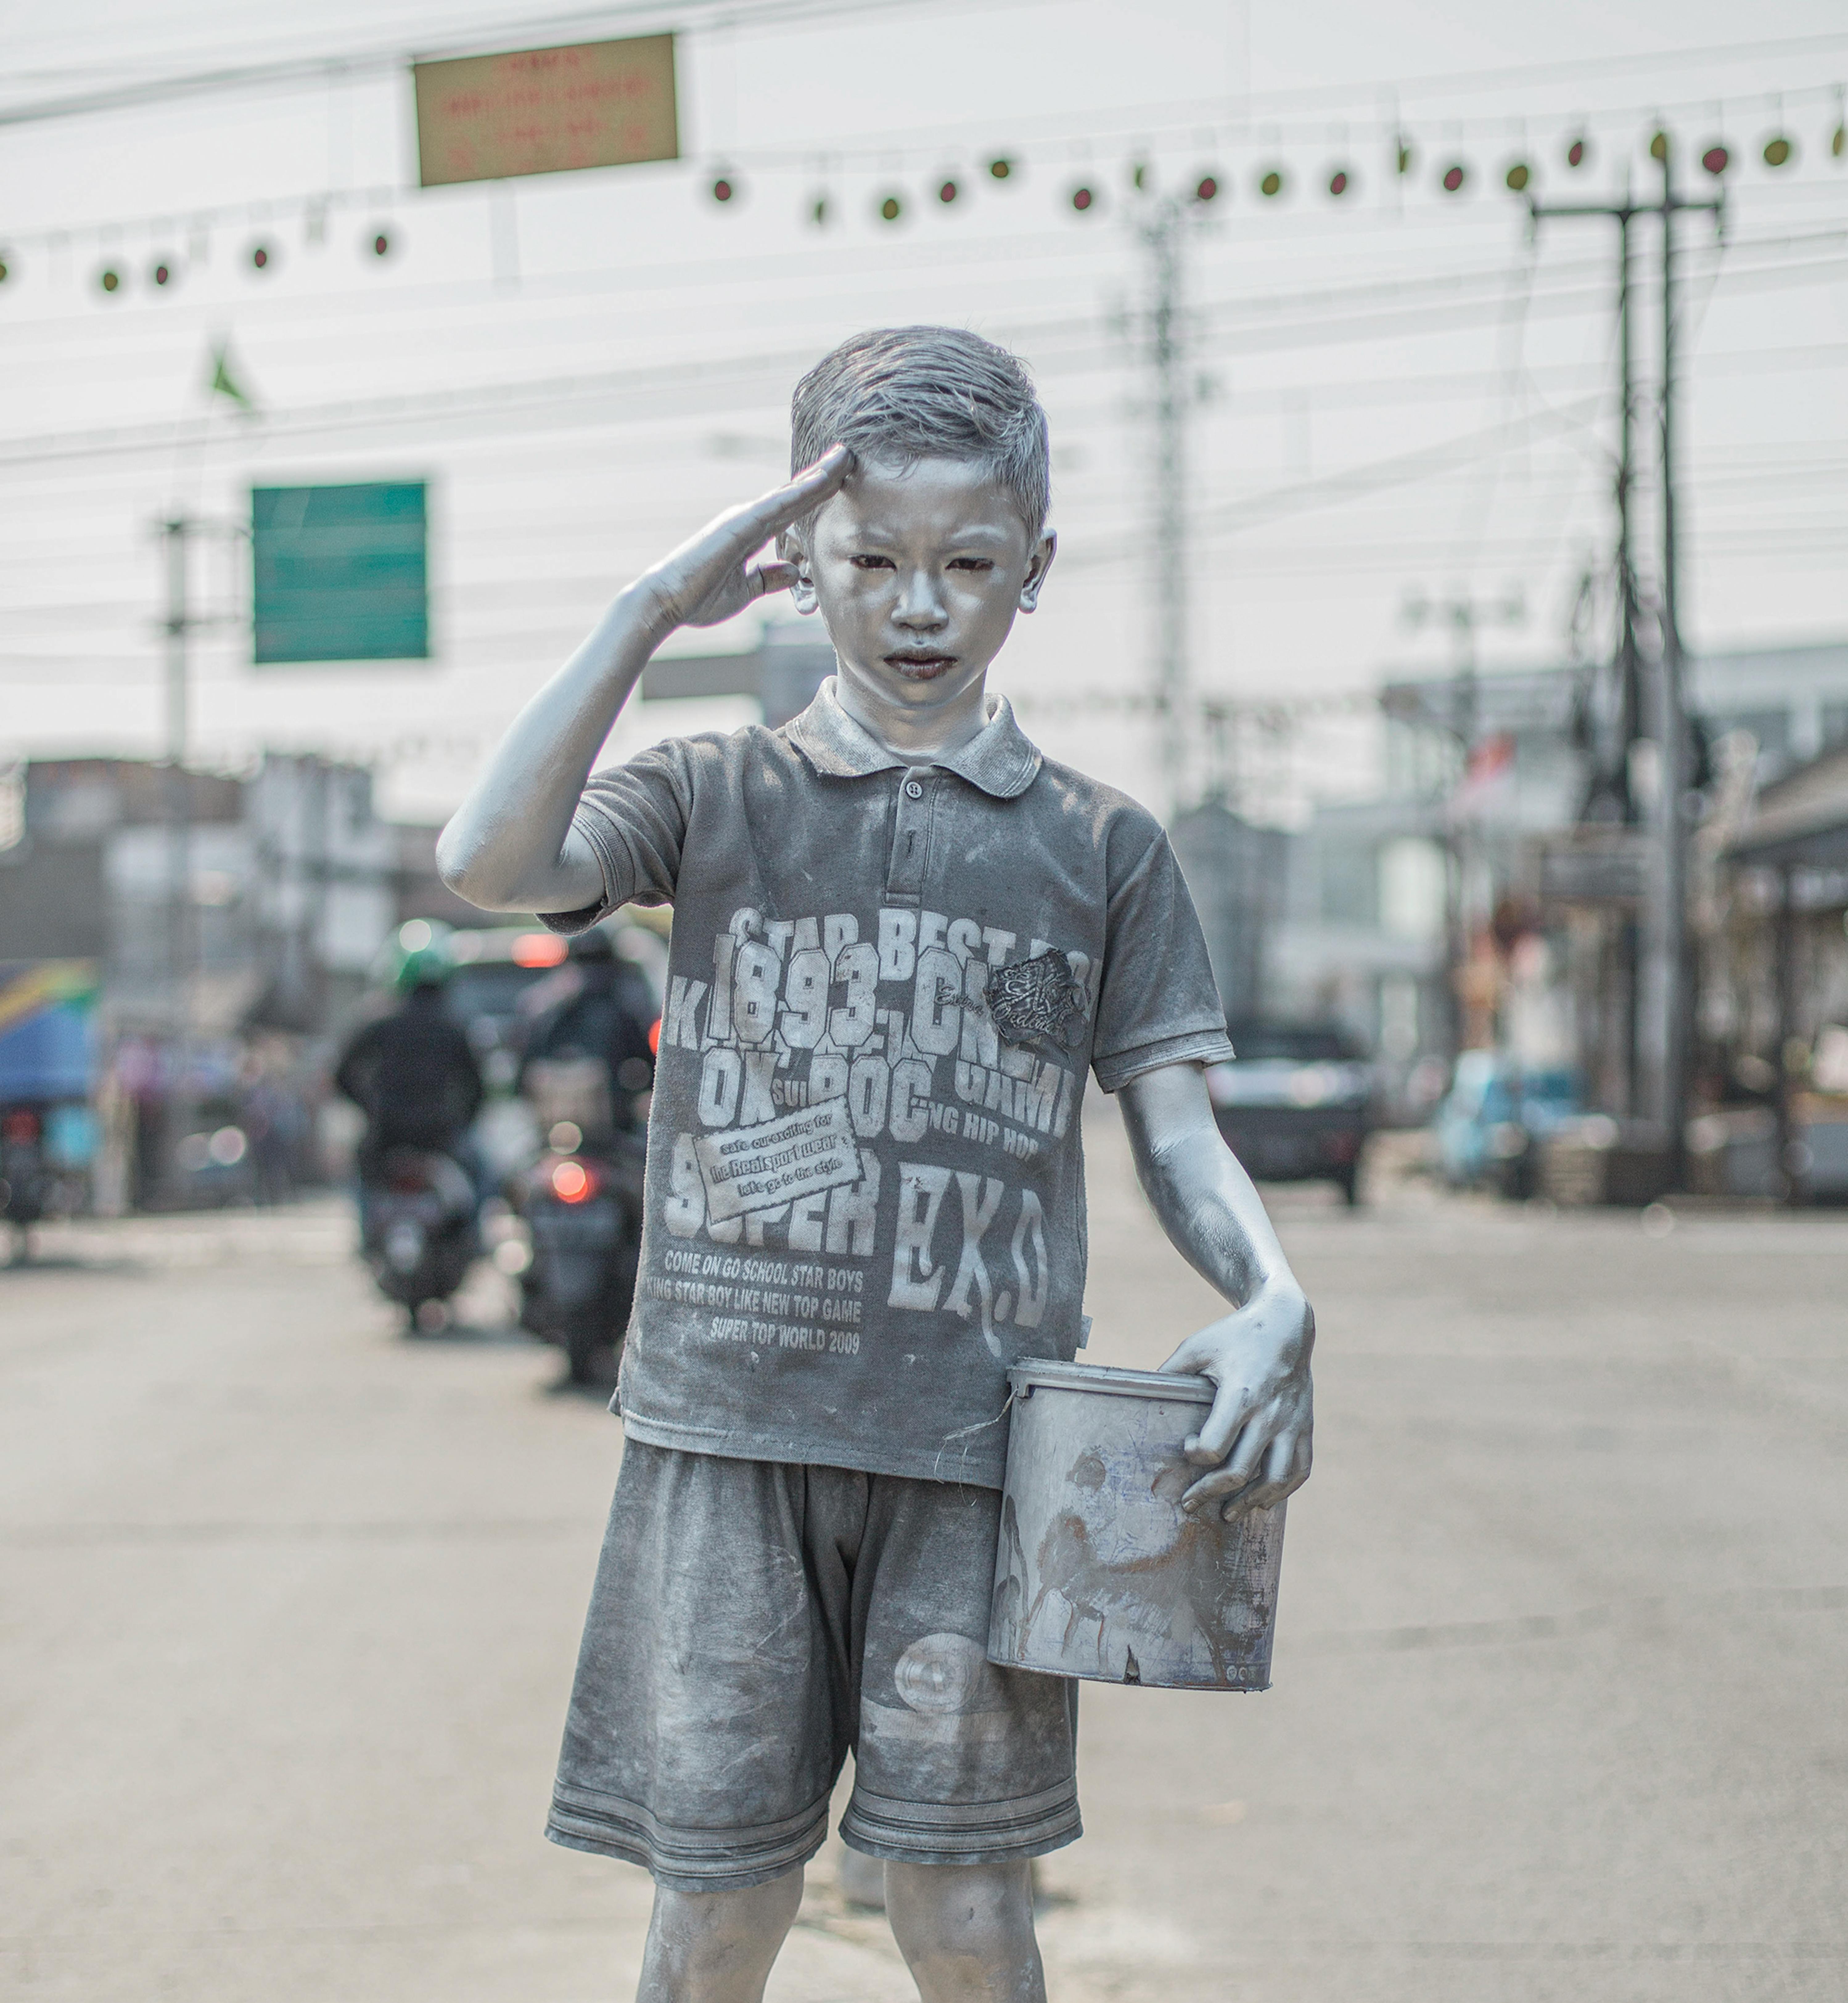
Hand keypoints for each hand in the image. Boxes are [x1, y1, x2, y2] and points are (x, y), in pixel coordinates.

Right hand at [636, 446, 851, 633]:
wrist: (666, 602)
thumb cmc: (698, 597)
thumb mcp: (745, 591)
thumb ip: (769, 579)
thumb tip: (794, 572)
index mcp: (751, 532)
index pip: (791, 509)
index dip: (816, 494)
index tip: (841, 481)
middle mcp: (749, 518)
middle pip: (794, 494)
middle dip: (823, 477)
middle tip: (849, 457)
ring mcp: (744, 518)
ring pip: (790, 494)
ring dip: (818, 476)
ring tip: (844, 459)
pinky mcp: (739, 525)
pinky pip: (777, 505)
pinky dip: (801, 492)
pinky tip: (822, 480)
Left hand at [1158, 1281, 1313, 1522]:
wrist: (1286, 1324)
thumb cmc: (1234, 1336)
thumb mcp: (1197, 1346)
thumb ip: (1171, 1372)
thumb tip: (1142, 1394)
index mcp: (1241, 1394)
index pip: (1216, 1446)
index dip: (1196, 1456)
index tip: (1187, 1449)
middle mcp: (1270, 1414)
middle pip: (1241, 1470)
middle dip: (1211, 1492)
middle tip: (1190, 1503)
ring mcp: (1291, 1423)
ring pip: (1276, 1479)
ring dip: (1251, 1502)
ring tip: (1228, 1514)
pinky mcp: (1305, 1426)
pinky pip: (1300, 1468)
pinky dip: (1283, 1491)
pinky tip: (1264, 1501)